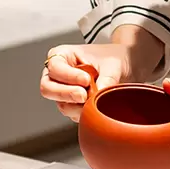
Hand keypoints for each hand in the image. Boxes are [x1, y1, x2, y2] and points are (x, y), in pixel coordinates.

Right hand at [39, 28, 164, 122]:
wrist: (122, 66)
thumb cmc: (112, 58)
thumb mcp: (112, 64)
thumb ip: (106, 78)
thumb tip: (99, 94)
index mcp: (62, 55)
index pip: (55, 67)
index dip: (68, 76)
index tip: (86, 80)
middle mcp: (57, 74)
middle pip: (47, 88)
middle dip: (65, 94)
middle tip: (83, 95)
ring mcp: (62, 91)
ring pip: (60, 104)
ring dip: (77, 106)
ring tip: (93, 99)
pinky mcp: (71, 104)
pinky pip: (72, 113)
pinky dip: (82, 112)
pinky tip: (94, 105)